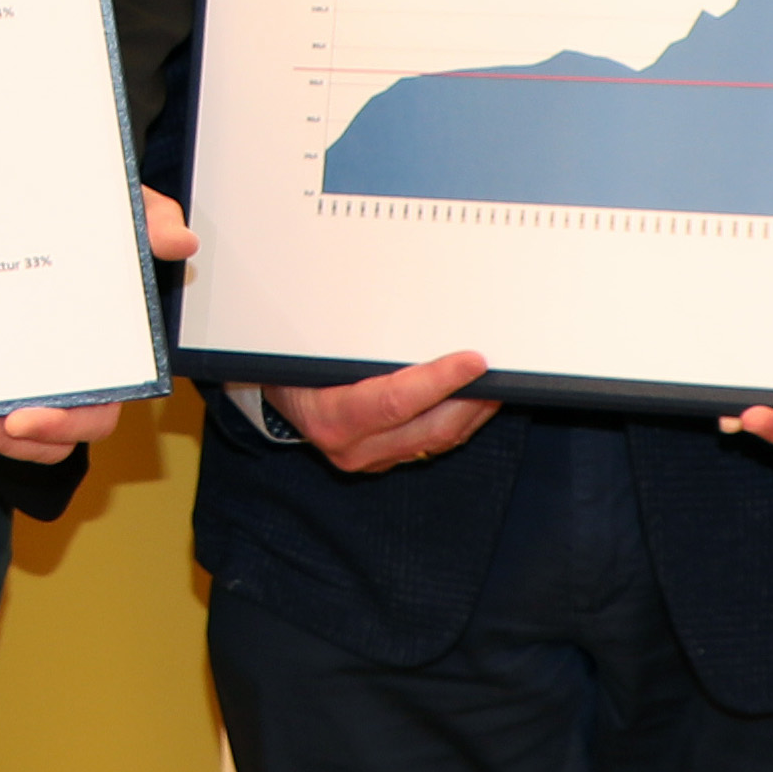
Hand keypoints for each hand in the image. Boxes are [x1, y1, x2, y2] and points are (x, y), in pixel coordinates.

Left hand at [0, 197, 195, 463]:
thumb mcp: (121, 215)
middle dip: (2, 439)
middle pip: (42, 437)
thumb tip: (181, 239)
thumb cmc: (91, 224)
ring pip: (0, 434)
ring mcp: (23, 384)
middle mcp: (64, 381)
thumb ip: (150, 223)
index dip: (64, 423)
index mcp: (103, 360)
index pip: (96, 413)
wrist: (47, 205)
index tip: (24, 417)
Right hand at [263, 351, 499, 472]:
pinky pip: (433, 446)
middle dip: (469, 399)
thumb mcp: (312, 347)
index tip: (472, 361)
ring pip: (438, 441)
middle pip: (428, 427)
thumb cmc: (293, 364)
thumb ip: (354, 338)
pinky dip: (457, 423)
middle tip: (497, 371)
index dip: (438, 381)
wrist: (275, 396)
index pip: (395, 401)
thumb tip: (405, 311)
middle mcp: (353, 447)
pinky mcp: (387, 460)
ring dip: (471, 413)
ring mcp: (372, 458)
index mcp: (330, 417)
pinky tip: (472, 401)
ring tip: (494, 384)